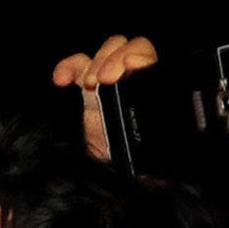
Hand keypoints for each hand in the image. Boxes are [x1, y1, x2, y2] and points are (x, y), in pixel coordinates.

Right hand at [51, 35, 159, 158]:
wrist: (110, 180)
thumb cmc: (136, 167)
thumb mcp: (152, 156)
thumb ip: (157, 141)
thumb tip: (167, 133)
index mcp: (153, 93)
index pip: (150, 60)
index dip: (138, 57)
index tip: (129, 68)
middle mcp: (135, 83)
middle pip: (130, 47)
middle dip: (115, 58)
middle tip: (104, 79)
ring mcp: (111, 85)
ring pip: (107, 51)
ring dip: (96, 60)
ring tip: (89, 83)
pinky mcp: (88, 91)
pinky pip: (77, 67)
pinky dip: (68, 67)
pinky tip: (61, 80)